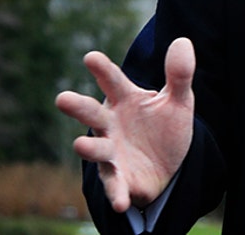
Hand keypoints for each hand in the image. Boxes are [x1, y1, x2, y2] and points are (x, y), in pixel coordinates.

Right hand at [55, 38, 195, 212]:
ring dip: (89, 149)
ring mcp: (111, 152)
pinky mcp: (119, 178)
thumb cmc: (165, 127)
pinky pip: (116, 186)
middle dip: (78, 107)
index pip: (112, 81)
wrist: (169, 167)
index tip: (91, 58)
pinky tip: (121, 202)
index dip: (102, 70)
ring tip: (81, 145)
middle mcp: (111, 125)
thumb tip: (183, 42)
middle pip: (92, 113)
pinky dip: (117, 194)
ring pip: (96, 150)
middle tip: (62, 99)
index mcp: (124, 100)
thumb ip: (179, 75)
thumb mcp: (178, 102)